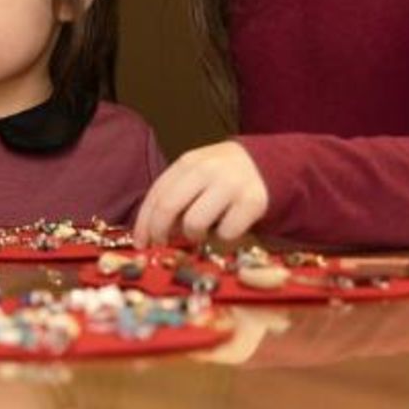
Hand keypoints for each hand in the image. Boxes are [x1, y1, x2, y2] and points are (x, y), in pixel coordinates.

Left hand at [133, 140, 269, 245]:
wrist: (268, 165)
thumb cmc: (222, 178)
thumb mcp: (196, 177)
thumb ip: (175, 196)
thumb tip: (151, 232)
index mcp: (188, 162)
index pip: (156, 194)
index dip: (143, 222)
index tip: (140, 242)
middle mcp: (207, 169)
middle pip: (168, 207)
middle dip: (159, 232)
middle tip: (162, 245)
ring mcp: (230, 184)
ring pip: (194, 223)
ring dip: (192, 236)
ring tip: (200, 232)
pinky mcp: (252, 202)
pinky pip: (225, 233)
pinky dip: (222, 238)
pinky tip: (225, 229)